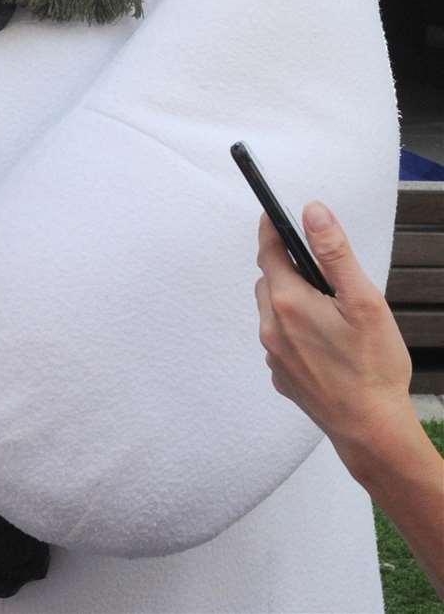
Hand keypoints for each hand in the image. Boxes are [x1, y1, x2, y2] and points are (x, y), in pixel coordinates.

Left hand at [255, 203, 412, 471]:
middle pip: (269, 281)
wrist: (373, 431)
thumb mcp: (363, 301)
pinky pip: (280, 342)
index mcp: (288, 302)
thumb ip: (335, 252)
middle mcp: (272, 327)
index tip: (272, 214)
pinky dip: (294, 333)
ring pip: (273, 312)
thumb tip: (313, 211)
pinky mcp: (282, 378)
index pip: (268, 251)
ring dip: (290, 302)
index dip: (272, 230)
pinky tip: (324, 344)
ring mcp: (274, 356)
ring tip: (327, 313)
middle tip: (321, 275)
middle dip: (287, 269)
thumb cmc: (373, 367)